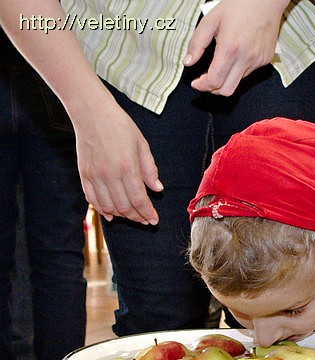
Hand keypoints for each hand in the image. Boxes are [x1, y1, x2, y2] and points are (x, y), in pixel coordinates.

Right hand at [72, 93, 162, 224]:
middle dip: (137, 217)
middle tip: (145, 220)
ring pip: (109, 207)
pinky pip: (93, 200)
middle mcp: (110, 175)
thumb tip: (158, 189)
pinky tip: (111, 215)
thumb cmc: (118, 124)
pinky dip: (102, 210)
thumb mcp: (141, 143)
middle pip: (125, 207)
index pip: (139, 200)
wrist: (90, 111)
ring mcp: (95, 176)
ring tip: (131, 215)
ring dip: (122, 216)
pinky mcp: (84, 174)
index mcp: (127, 167)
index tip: (154, 220)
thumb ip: (150, 169)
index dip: (148, 213)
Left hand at [185, 0, 287, 95]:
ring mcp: (257, 61)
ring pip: (237, 82)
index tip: (196, 83)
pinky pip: (248, 72)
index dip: (202, 86)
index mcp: (230, 48)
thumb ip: (197, 43)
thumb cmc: (239, 4)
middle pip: (226, 90)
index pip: (214, 81)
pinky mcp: (265, 60)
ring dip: (225, 78)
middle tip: (205, 80)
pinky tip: (237, 54)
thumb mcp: (211, 19)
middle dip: (212, 89)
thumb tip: (188, 62)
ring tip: (221, 62)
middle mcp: (245, 58)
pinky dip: (238, 69)